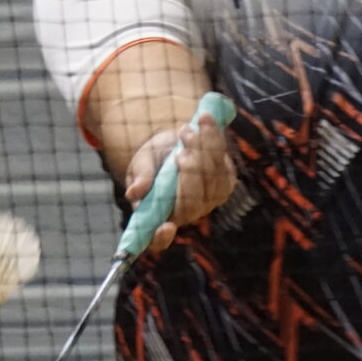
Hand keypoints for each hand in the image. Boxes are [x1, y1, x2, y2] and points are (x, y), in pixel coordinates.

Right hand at [126, 109, 235, 253]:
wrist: (172, 142)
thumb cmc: (152, 160)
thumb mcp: (140, 165)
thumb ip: (140, 177)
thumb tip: (135, 193)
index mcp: (160, 216)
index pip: (159, 240)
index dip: (162, 238)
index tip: (166, 226)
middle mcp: (188, 213)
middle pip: (194, 203)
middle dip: (190, 175)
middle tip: (179, 152)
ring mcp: (210, 199)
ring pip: (213, 180)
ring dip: (202, 152)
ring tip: (185, 130)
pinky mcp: (226, 180)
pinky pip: (223, 162)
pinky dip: (214, 140)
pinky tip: (205, 120)